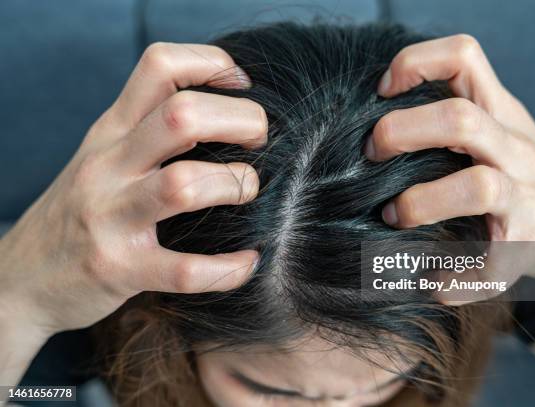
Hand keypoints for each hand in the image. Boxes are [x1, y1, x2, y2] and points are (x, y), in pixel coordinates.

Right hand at [0, 43, 265, 347]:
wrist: (18, 280)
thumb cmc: (79, 212)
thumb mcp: (102, 157)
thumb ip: (148, 131)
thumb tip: (221, 111)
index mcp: (110, 131)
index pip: (160, 66)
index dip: (211, 63)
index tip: (243, 86)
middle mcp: (108, 165)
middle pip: (182, 116)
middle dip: (240, 121)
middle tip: (260, 141)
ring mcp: (110, 218)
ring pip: (185, 185)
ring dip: (235, 185)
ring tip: (248, 193)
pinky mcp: (119, 269)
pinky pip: (184, 270)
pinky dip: (227, 269)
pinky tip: (247, 262)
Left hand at [365, 35, 534, 300]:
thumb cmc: (526, 169)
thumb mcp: (501, 126)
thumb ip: (455, 113)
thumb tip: (376, 119)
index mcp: (501, 114)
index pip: (463, 58)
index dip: (415, 64)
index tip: (382, 92)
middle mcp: (516, 150)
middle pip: (459, 120)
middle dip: (400, 132)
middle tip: (371, 153)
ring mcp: (525, 199)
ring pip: (477, 187)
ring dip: (421, 203)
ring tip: (393, 216)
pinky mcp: (524, 248)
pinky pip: (486, 267)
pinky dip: (449, 280)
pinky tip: (430, 281)